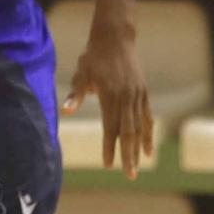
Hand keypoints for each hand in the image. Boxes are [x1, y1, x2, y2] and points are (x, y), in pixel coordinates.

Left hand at [61, 26, 154, 177]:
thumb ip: (75, 94)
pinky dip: (149, 133)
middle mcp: (127, 97)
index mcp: (110, 95)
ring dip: (140, 148)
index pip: (110, 128)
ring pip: (140, 127)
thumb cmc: (94, 57)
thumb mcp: (81, 73)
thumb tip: (65, 111)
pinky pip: (148, 117)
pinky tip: (149, 149)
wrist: (116, 37)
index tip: (108, 165)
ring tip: (139, 167)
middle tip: (129, 175)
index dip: (109, 147)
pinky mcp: (144, 92)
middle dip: (129, 155)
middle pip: (129, 132)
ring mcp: (138, 95)